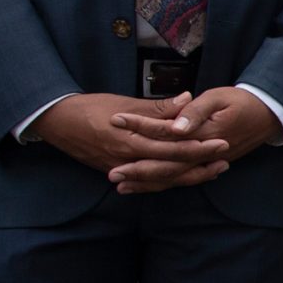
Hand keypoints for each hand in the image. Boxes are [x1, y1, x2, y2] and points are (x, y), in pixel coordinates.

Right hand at [36, 92, 229, 183]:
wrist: (57, 122)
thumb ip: (158, 108)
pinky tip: (185, 180)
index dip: (197, 144)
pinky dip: (168, 182)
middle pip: (171, 165)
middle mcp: (127, 157)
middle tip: (225, 158)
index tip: (221, 140)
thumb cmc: (91, 107)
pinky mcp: (118, 173)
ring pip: (161, 178)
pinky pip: (147, 182)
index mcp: (130, 137)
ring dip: (189, 176)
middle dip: (200, 163)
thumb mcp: (125, 103)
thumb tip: (188, 100)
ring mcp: (122, 168)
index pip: (171, 144)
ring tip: (213, 171)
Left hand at [111, 86, 281, 194]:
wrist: (269, 116)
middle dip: (137, 170)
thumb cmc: (242, 102)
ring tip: (121, 185)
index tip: (115, 120)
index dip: (139, 126)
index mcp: (203, 135)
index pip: (165, 133)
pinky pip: (181, 179)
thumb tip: (176, 126)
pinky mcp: (205, 166)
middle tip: (111, 173)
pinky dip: (162, 184)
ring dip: (146, 183)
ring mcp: (205, 163)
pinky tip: (145, 186)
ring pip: (172, 178)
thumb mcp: (218, 98)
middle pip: (166, 166)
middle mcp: (203, 154)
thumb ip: (195, 112)